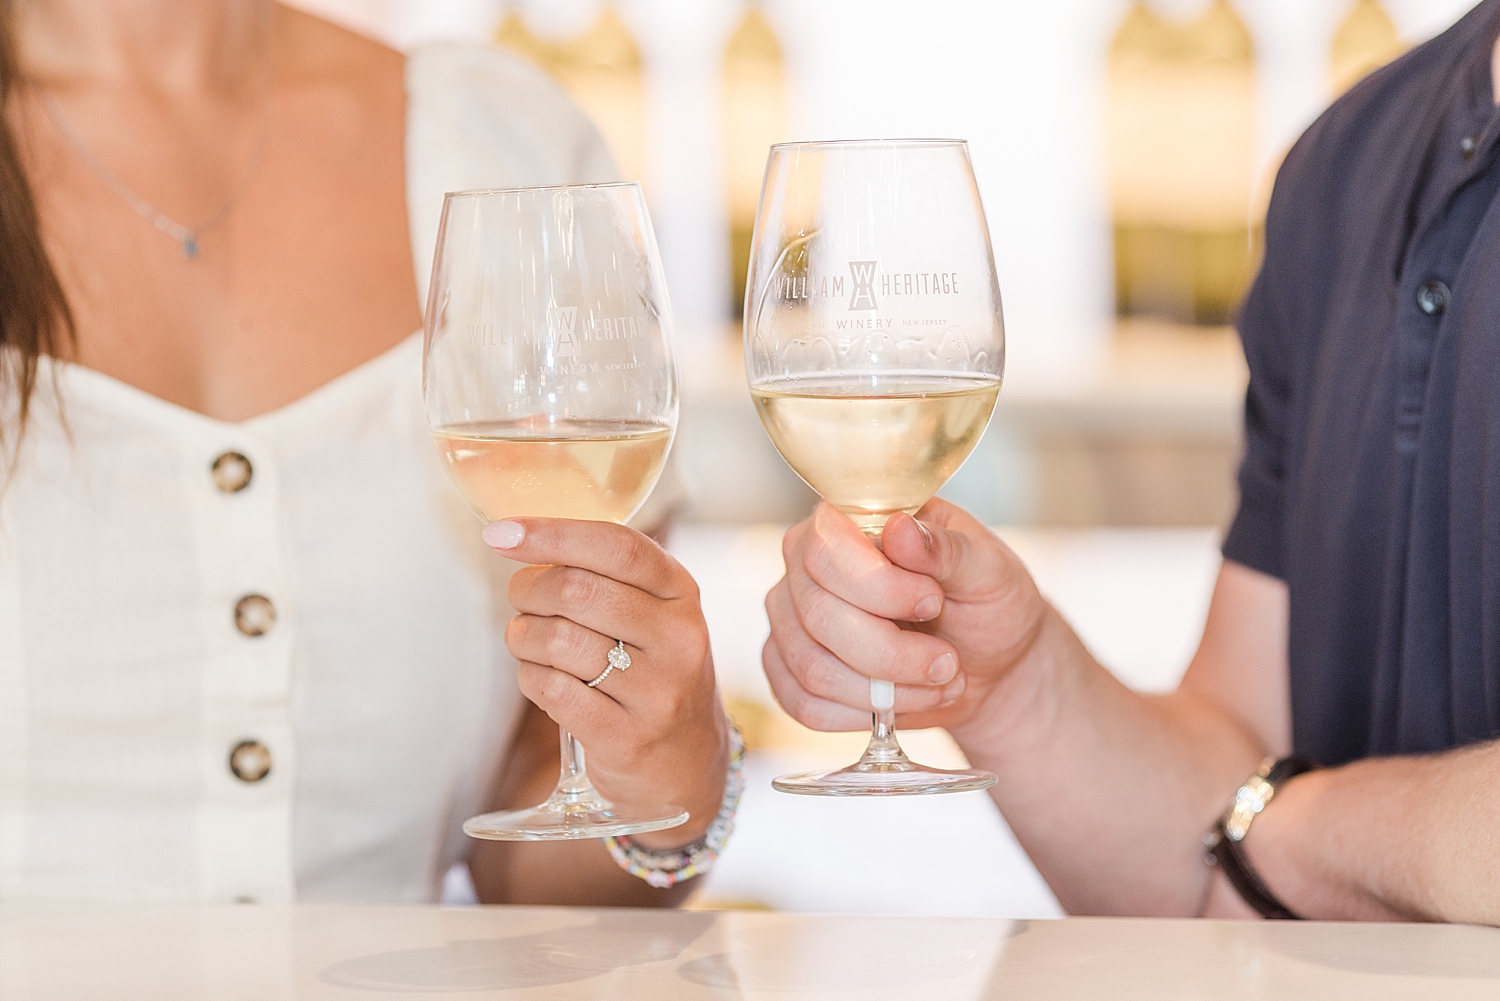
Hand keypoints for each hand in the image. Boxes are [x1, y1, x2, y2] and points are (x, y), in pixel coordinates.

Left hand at [483, 518, 728, 847]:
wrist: (686, 763)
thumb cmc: (651, 672)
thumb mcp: (652, 615)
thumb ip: (604, 576)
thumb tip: (519, 537)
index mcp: (682, 593)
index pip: (618, 547)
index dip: (553, 533)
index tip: (501, 533)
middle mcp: (678, 638)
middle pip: (576, 590)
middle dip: (528, 589)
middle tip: (522, 600)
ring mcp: (657, 692)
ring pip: (557, 639)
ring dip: (524, 636)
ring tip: (530, 642)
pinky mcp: (627, 737)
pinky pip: (552, 689)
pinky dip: (531, 677)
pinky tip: (542, 678)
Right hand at [763, 499, 1049, 733]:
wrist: (988, 662)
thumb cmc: (986, 603)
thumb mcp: (988, 570)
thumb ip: (946, 549)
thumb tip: (900, 529)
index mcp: (846, 523)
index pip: (827, 550)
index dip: (879, 587)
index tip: (932, 602)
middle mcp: (804, 567)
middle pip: (819, 615)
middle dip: (893, 653)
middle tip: (946, 661)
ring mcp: (791, 621)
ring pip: (813, 668)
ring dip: (886, 690)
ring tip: (936, 682)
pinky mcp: (790, 672)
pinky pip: (805, 705)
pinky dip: (863, 715)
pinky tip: (903, 702)